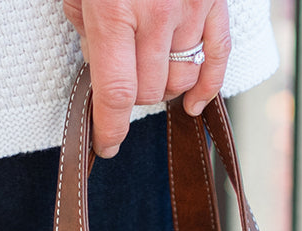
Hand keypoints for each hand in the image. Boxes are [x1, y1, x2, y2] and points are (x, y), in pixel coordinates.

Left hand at [62, 0, 230, 158]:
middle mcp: (155, 12)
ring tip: (150, 72)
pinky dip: (207, 86)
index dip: (111, 128)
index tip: (106, 145)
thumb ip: (84, 27)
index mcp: (114, 9)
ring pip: (181, 79)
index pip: (116, 93)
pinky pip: (218, 57)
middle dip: (133, 97)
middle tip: (122, 77)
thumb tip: (96, 66)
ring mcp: (190, 6)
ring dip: (165, 88)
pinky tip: (193, 103)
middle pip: (149, 91)